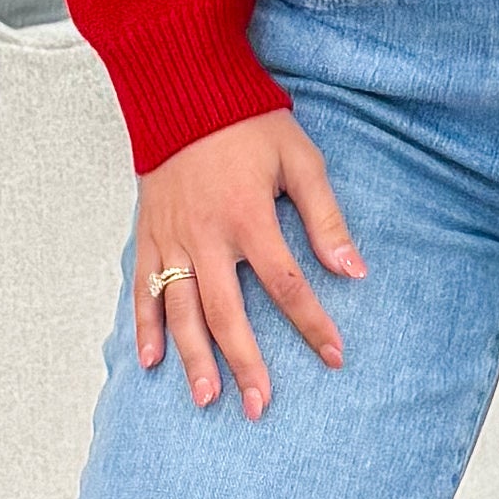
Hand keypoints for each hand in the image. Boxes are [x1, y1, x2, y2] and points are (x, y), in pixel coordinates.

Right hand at [131, 110, 360, 411]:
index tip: (334, 356)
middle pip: (226, 313)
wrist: (183, 91)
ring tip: (207, 398)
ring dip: (194, 358)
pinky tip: (153, 362)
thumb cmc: (250, 124)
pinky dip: (144, 326)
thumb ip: (326, 218)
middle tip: (260, 406)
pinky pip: (144, 289)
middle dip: (244, 364)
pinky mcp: (147, 234)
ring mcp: (171, 238)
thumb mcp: (301, 161)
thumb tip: (354, 270)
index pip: (286, 285)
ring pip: (180, 310)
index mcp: (248, 217)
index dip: (312, 324)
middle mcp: (205, 236)